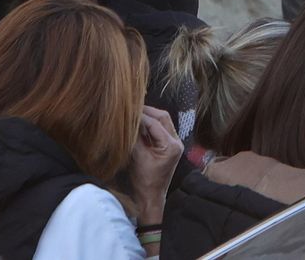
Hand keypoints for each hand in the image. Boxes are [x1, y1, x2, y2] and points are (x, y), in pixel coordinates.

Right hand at [128, 107, 181, 223]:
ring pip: (162, 122)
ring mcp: (174, 143)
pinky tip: (137, 123)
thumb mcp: (137, 158)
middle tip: (132, 106)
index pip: (156, 123)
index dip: (141, 116)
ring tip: (133, 112)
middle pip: (163, 118)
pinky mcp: (168, 146)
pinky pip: (159, 130)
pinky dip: (149, 125)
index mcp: (171, 145)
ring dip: (148, 117)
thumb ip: (134, 138)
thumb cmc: (144, 181)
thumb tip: (128, 121)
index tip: (128, 110)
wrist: (150, 197)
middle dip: (147, 111)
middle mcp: (176, 141)